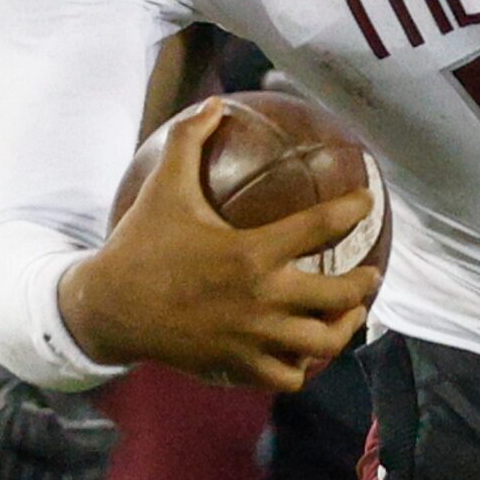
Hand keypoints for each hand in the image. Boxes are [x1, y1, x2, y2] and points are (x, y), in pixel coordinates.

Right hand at [60, 98, 379, 392]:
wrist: (107, 309)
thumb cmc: (141, 244)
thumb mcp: (164, 187)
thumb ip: (188, 141)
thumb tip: (213, 102)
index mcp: (250, 252)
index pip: (321, 228)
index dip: (352, 211)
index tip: (367, 202)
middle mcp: (260, 299)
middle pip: (337, 296)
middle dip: (363, 283)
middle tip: (371, 272)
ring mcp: (251, 338)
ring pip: (321, 343)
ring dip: (343, 328)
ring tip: (350, 314)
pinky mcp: (237, 366)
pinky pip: (287, 377)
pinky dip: (304, 365)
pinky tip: (307, 350)